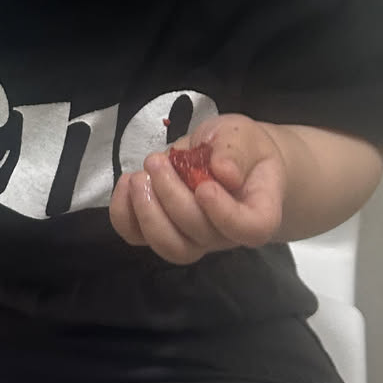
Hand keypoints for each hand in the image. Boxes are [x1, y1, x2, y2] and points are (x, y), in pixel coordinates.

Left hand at [108, 114, 289, 264]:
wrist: (226, 158)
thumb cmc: (240, 148)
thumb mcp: (242, 136)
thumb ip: (235, 150)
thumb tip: (224, 171)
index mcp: (257, 210)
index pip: (250, 229)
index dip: (225, 214)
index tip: (204, 186)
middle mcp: (226, 234)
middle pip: (201, 235)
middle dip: (172, 197)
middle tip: (156, 161)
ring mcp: (194, 239)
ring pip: (171, 247)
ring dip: (147, 213)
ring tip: (138, 178)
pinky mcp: (163, 231)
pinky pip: (139, 237)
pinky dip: (124, 214)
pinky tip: (125, 183)